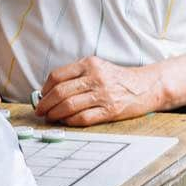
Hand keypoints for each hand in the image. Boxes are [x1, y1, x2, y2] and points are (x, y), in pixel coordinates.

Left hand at [35, 56, 160, 124]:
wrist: (145, 86)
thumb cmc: (116, 78)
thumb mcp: (97, 67)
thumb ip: (76, 75)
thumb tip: (49, 91)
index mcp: (89, 64)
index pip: (57, 76)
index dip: (44, 89)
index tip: (41, 96)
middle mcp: (95, 77)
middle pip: (60, 92)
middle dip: (45, 104)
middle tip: (40, 111)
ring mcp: (103, 95)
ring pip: (69, 106)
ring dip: (55, 114)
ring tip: (50, 117)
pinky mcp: (109, 111)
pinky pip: (83, 118)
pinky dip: (70, 121)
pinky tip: (65, 121)